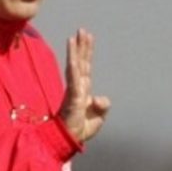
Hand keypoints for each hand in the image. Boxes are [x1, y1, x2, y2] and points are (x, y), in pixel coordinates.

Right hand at [58, 28, 109, 142]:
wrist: (69, 140)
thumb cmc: (79, 129)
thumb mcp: (97, 117)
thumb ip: (102, 106)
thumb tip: (100, 98)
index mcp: (84, 90)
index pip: (86, 67)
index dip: (87, 52)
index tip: (87, 38)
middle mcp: (78, 87)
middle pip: (81, 62)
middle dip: (82, 46)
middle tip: (82, 30)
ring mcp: (75, 91)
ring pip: (75, 67)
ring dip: (76, 51)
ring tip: (75, 36)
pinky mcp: (73, 97)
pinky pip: (73, 79)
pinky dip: (74, 67)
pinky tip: (73, 57)